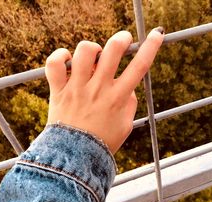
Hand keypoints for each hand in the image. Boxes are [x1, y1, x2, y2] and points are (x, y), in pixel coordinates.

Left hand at [45, 28, 163, 153]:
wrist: (75, 157)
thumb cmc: (103, 142)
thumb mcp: (126, 125)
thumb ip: (130, 103)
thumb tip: (129, 86)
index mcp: (118, 97)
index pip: (140, 66)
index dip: (151, 47)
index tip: (157, 35)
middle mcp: (99, 88)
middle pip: (113, 50)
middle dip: (121, 38)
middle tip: (123, 40)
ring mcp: (78, 87)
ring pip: (84, 51)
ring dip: (92, 47)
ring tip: (93, 56)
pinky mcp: (59, 90)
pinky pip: (54, 63)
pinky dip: (60, 56)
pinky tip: (68, 60)